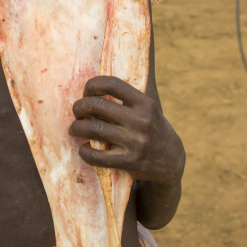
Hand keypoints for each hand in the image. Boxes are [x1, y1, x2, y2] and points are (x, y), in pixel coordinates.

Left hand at [69, 75, 183, 187]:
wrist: (171, 161)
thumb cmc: (151, 129)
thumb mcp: (148, 109)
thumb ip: (127, 99)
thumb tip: (91, 89)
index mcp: (145, 103)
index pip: (112, 84)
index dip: (92, 85)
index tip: (87, 92)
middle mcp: (141, 120)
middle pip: (97, 106)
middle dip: (79, 107)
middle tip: (77, 112)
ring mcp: (136, 142)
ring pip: (93, 129)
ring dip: (77, 128)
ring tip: (74, 129)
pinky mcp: (130, 162)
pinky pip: (97, 156)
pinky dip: (84, 152)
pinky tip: (84, 149)